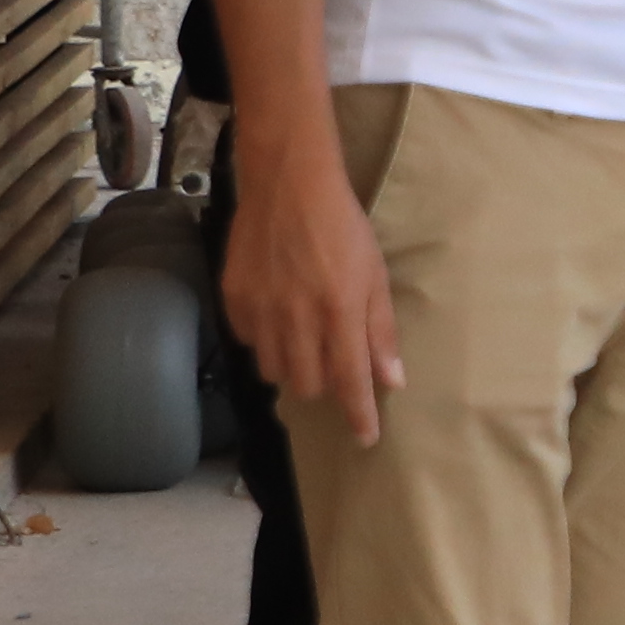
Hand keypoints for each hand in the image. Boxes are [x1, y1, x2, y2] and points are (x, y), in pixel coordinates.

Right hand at [222, 154, 401, 446]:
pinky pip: (250, 343)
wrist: (288, 184)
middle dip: (323, 386)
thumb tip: (391, 380)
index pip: (350, 381)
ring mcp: (261, 309)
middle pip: (307, 385)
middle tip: (332, 365)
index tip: (365, 439)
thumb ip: (380, 330)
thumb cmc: (342, 227)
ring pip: (275, 370)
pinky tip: (278, 319)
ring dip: (293, 367)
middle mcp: (298, 317)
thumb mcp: (375, 275)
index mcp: (340, 311)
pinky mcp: (234, 298)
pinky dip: (267, 342)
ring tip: (304, 342)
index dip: (358, 415)